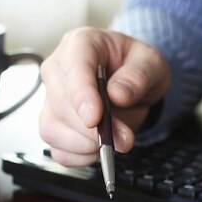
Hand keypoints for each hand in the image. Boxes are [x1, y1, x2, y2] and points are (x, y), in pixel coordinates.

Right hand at [38, 27, 169, 165]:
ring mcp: (50, 98)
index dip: (81, 96)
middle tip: (124, 138)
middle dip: (93, 129)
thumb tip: (118, 95)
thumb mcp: (151, 62)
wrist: (131, 82)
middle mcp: (58, 69)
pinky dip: (79, 157)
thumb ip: (138, 76)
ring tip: (114, 141)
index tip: (95, 118)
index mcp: (80, 44)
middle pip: (61, 104)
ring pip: (52, 129)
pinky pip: (57, 149)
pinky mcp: (53, 124)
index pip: (73, 69)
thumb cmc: (135, 66)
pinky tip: (98, 149)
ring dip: (85, 145)